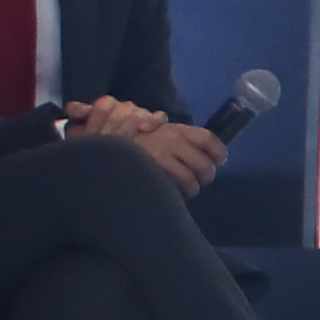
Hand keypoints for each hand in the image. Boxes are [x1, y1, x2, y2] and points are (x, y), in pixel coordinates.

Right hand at [66, 98, 228, 193]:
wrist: (99, 139)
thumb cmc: (121, 134)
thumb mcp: (146, 126)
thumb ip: (166, 134)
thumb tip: (187, 144)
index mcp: (173, 128)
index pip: (205, 138)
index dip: (217, 151)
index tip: (219, 160)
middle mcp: (172, 138)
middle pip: (203, 161)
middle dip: (206, 174)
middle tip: (203, 179)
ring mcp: (163, 152)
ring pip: (194, 174)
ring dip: (195, 185)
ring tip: (190, 189)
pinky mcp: (154, 166)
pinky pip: (179, 181)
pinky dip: (183, 190)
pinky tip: (177, 194)